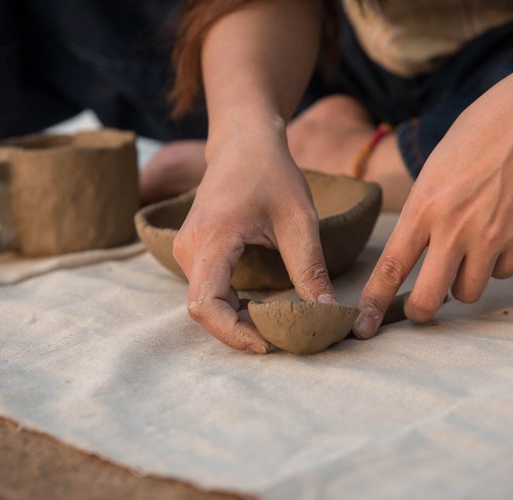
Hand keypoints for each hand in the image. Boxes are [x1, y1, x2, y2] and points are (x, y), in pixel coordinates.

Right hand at [173, 123, 336, 352]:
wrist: (244, 141)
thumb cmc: (271, 172)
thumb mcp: (299, 220)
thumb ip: (310, 268)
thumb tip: (326, 314)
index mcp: (211, 239)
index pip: (206, 305)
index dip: (235, 334)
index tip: (270, 344)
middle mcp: (188, 248)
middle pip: (204, 311)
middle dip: (241, 332)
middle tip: (283, 339)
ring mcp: (186, 251)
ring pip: (205, 305)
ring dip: (237, 322)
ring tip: (276, 326)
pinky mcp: (194, 252)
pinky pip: (207, 292)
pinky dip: (233, 308)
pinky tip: (262, 309)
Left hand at [353, 52, 512, 337]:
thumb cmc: (480, 134)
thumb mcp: (436, 169)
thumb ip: (423, 212)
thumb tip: (415, 251)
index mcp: (424, 206)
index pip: (391, 267)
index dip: (373, 303)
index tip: (361, 327)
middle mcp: (456, 227)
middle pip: (429, 299)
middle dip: (420, 311)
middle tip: (419, 307)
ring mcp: (493, 236)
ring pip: (468, 291)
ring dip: (462, 282)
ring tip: (468, 251)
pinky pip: (503, 273)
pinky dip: (497, 263)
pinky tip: (499, 233)